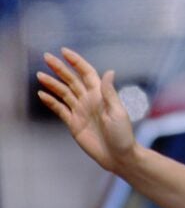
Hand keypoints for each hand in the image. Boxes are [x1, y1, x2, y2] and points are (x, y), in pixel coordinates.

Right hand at [37, 48, 135, 173]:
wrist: (119, 156)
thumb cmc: (122, 135)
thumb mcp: (117, 112)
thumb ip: (109, 92)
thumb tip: (109, 72)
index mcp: (101, 95)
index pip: (86, 73)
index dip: (76, 62)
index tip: (64, 51)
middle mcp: (90, 100)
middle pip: (72, 80)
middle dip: (60, 68)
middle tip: (46, 57)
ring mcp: (81, 111)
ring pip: (64, 93)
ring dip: (52, 84)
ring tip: (40, 75)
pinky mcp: (74, 124)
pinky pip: (60, 110)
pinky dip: (51, 102)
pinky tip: (42, 95)